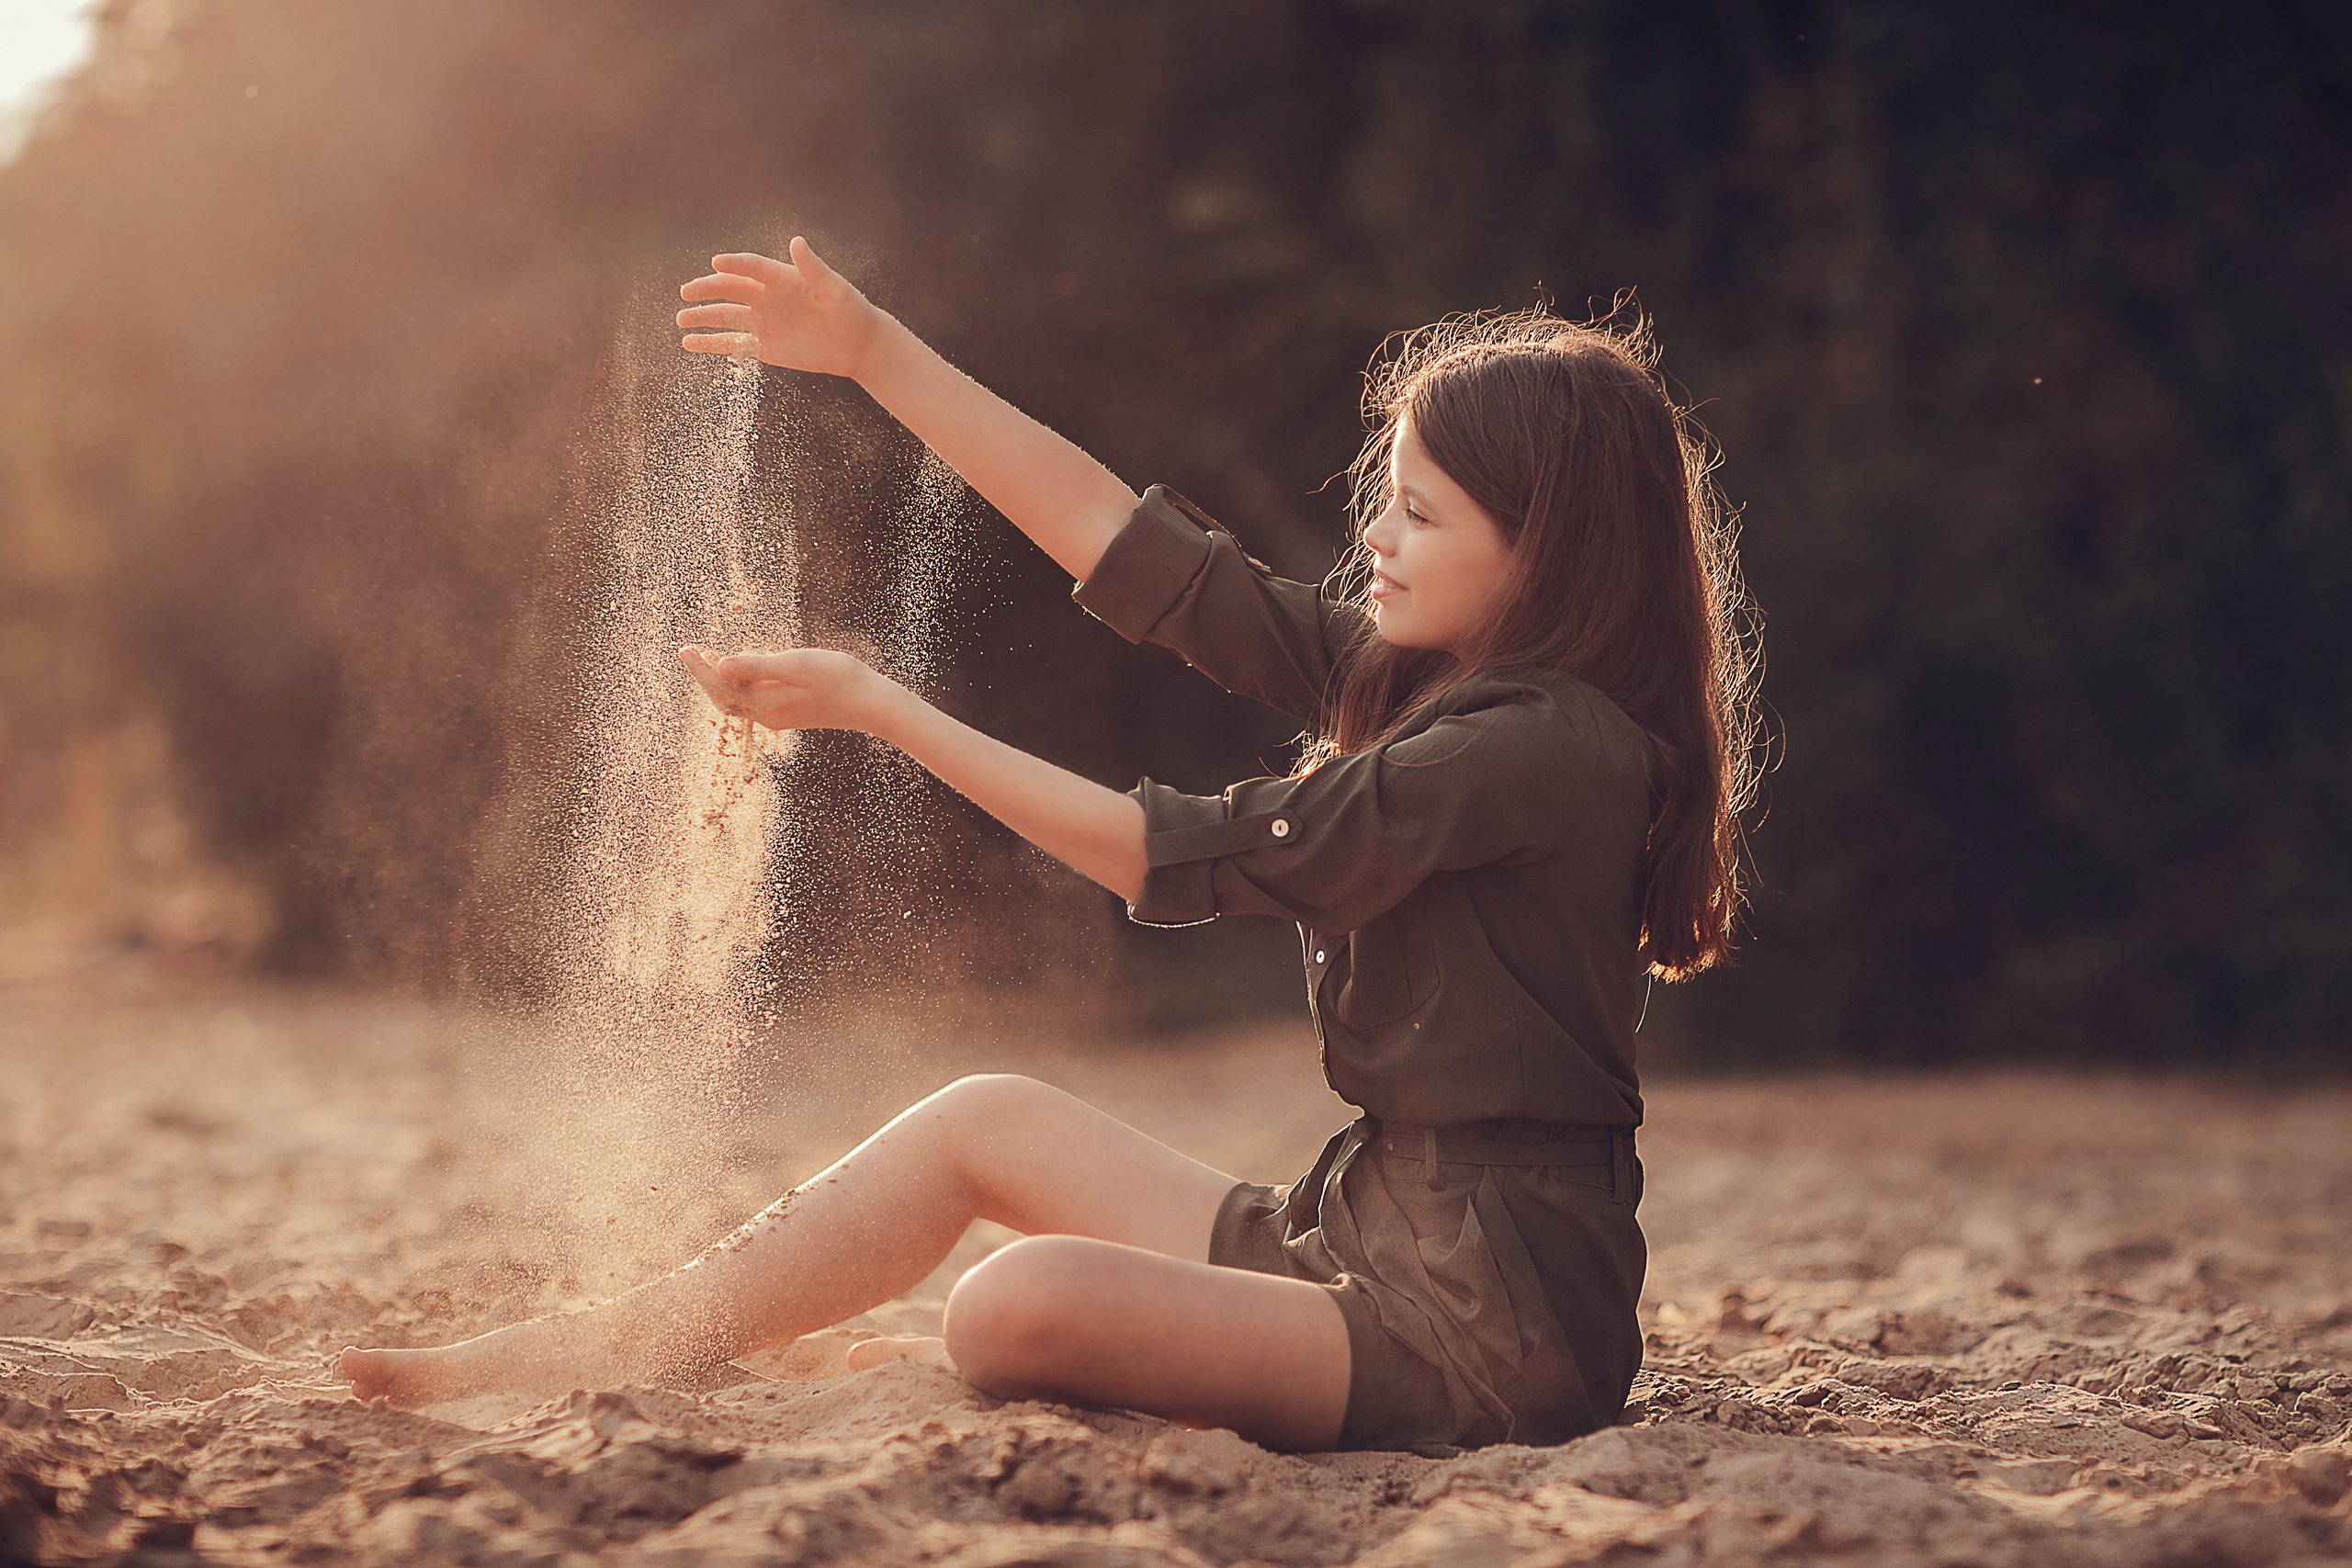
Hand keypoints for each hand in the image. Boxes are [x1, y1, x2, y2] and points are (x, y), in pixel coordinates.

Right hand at [676, 237, 883, 379]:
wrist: (858, 345)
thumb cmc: (851, 311)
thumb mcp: (835, 289)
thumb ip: (813, 267)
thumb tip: (796, 241)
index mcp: (781, 278)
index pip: (752, 267)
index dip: (735, 264)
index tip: (716, 263)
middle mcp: (767, 297)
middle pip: (730, 290)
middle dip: (707, 290)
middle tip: (686, 292)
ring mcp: (763, 322)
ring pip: (726, 317)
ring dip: (703, 317)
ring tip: (681, 318)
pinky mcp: (764, 347)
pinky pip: (732, 344)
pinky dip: (710, 344)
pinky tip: (689, 343)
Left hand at [679, 645, 906, 735]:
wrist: (871, 704)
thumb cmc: (838, 679)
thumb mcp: (795, 665)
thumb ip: (757, 666)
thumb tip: (720, 666)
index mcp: (765, 703)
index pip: (720, 686)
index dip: (699, 668)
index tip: (683, 648)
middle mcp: (767, 715)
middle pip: (724, 698)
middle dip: (705, 675)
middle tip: (691, 651)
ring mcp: (778, 717)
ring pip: (738, 700)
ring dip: (722, 680)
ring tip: (710, 657)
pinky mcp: (789, 713)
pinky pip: (754, 700)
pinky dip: (740, 685)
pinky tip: (744, 669)